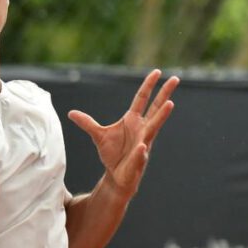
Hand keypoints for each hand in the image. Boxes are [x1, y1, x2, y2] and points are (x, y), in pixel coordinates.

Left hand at [68, 69, 178, 197]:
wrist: (116, 176)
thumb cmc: (112, 154)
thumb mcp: (98, 135)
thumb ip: (87, 123)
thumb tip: (71, 113)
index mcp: (133, 120)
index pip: (142, 99)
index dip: (148, 85)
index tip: (157, 72)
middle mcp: (142, 129)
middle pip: (156, 108)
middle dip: (164, 94)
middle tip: (175, 79)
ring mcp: (143, 143)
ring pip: (154, 127)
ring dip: (162, 116)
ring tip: (170, 104)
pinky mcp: (138, 160)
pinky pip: (141, 154)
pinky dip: (141, 151)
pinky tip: (142, 147)